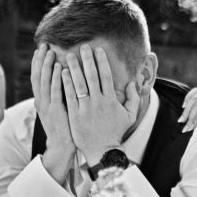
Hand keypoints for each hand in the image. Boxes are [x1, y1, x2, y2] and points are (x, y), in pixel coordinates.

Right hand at [31, 44, 74, 183]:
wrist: (63, 147)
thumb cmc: (66, 128)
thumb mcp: (60, 109)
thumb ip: (60, 95)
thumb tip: (66, 80)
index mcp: (42, 101)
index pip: (37, 78)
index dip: (39, 63)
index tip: (42, 49)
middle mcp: (41, 102)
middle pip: (38, 76)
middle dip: (40, 60)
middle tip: (44, 45)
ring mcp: (47, 107)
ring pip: (45, 82)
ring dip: (47, 66)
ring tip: (50, 52)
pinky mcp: (56, 112)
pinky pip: (56, 92)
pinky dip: (57, 79)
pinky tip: (61, 68)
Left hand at [61, 44, 140, 164]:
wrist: (102, 150)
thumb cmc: (116, 132)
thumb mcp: (130, 116)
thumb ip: (133, 98)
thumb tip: (132, 82)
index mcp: (111, 100)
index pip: (106, 76)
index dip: (102, 61)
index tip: (98, 50)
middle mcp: (98, 102)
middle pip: (92, 76)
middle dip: (87, 60)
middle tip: (82, 46)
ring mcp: (85, 108)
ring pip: (79, 84)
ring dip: (74, 68)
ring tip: (69, 56)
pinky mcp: (75, 115)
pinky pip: (69, 96)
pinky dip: (66, 84)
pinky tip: (62, 73)